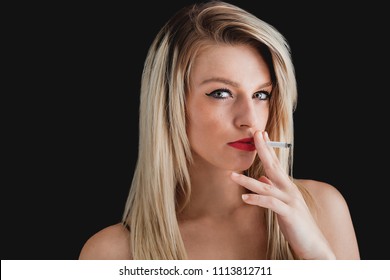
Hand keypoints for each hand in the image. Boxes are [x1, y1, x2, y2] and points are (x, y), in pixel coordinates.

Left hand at [230, 130, 335, 259]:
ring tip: (232, 175)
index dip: (267, 149)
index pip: (276, 163)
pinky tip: (244, 198)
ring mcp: (290, 201)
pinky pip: (270, 204)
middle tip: (254, 135)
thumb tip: (262, 179)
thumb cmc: (297, 223)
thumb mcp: (283, 204)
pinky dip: (257, 200)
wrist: (314, 244)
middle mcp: (289, 190)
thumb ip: (273, 190)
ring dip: (247, 181)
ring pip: (266, 186)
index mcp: (287, 186)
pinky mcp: (289, 213)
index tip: (260, 134)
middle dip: (263, 150)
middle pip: (274, 166)